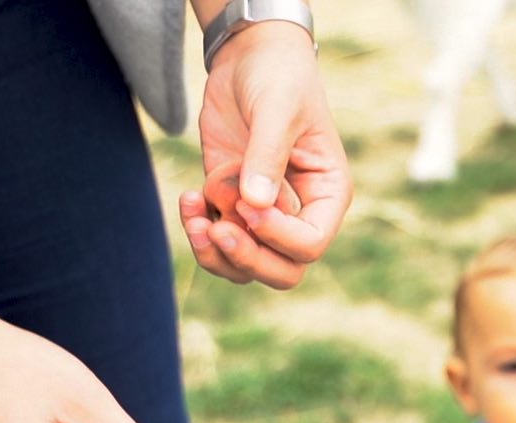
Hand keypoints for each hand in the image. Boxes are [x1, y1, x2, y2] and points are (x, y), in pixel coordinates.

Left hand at [182, 22, 351, 287]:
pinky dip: (198, 229)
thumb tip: (254, 205)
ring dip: (216, 254)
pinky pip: (217, 238)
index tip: (248, 205)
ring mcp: (263, 213)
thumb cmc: (278, 78)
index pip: (310, 243)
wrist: (250, 57)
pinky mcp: (231, 203)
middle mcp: (299, 213)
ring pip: (246, 266)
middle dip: (247, 259)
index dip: (278, 236)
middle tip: (217, 229)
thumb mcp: (277, 109)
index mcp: (327, 195)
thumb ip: (267, 155)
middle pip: (282, 270)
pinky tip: (189, 198)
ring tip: (195, 218)